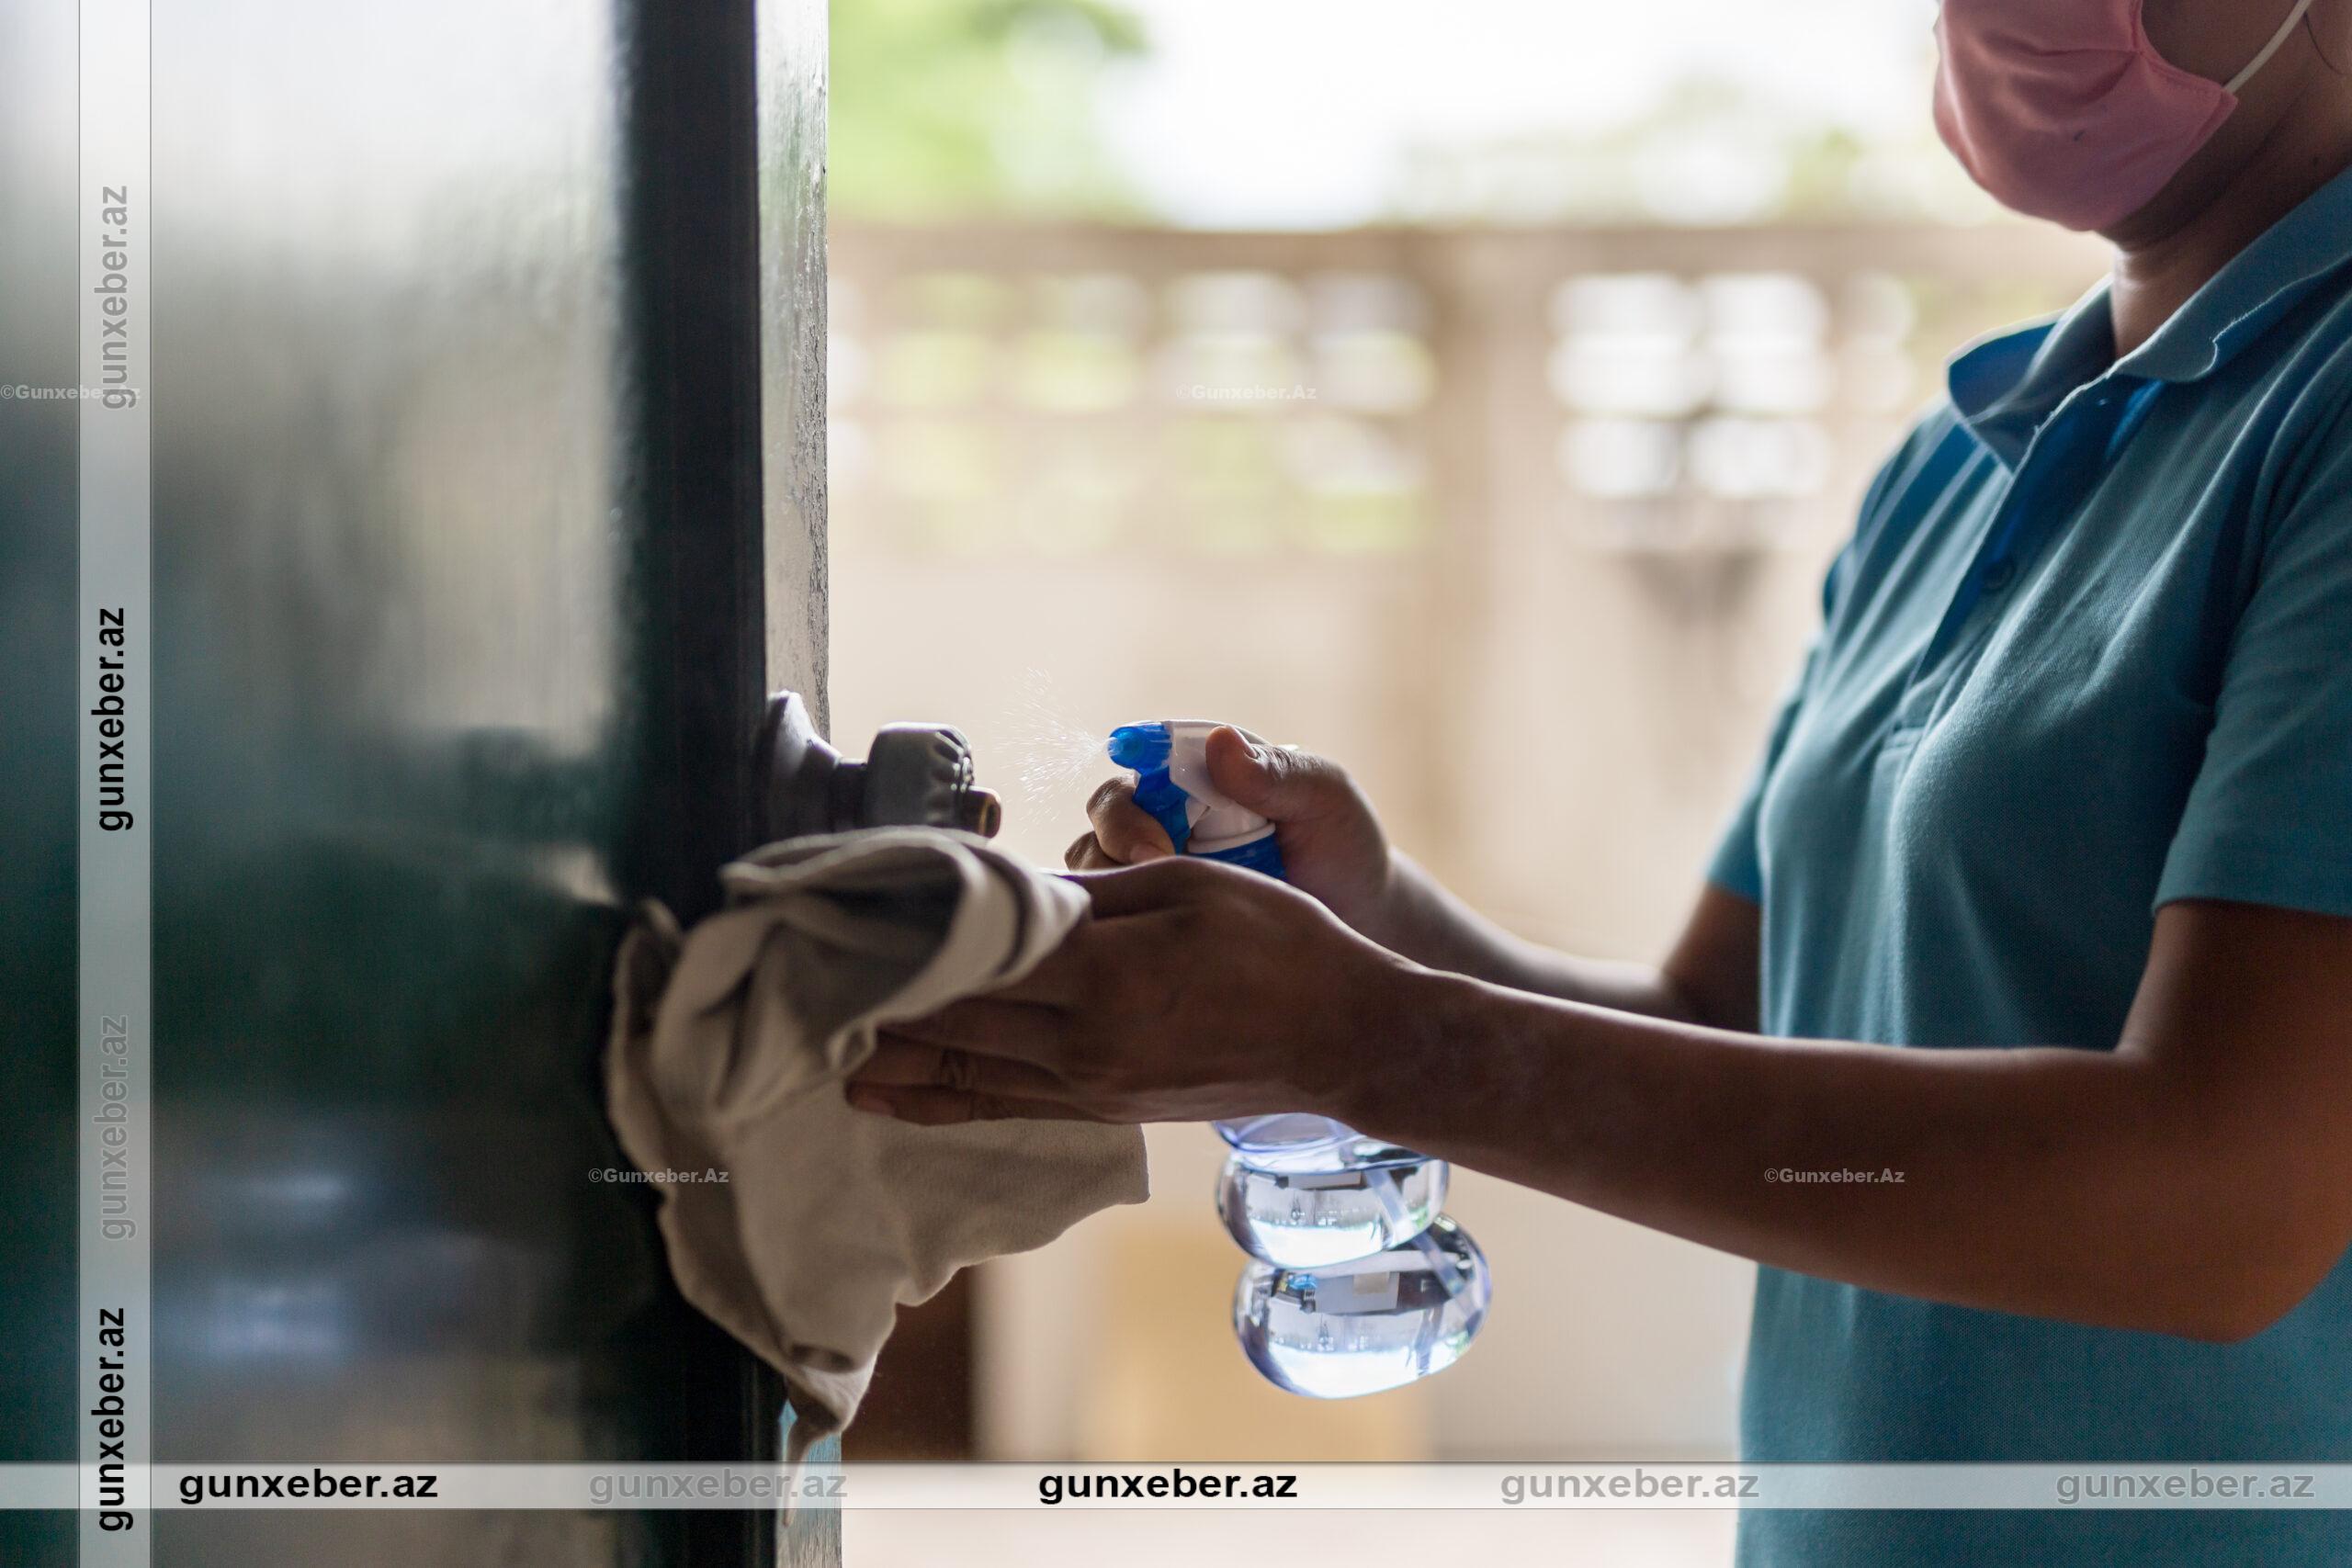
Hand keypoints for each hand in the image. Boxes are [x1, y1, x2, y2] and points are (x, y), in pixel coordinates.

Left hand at [846, 856, 1418, 1125]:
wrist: (1343, 1043)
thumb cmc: (1283, 947)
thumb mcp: (1192, 886)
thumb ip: (1091, 895)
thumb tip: (1002, 892)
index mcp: (1106, 973)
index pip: (975, 948)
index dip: (903, 926)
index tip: (840, 900)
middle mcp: (1083, 1041)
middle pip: (949, 1015)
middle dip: (871, 989)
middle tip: (796, 961)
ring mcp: (1088, 1086)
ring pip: (958, 1069)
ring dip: (883, 1050)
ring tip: (807, 1032)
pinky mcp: (1099, 1111)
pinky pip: (995, 1107)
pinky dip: (931, 1100)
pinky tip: (879, 1094)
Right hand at [1065, 725, 1399, 941]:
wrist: (1358, 919)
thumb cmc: (1342, 844)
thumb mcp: (1324, 798)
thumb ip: (1276, 772)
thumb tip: (1221, 742)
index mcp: (1200, 768)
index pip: (1137, 762)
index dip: (1132, 798)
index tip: (1154, 844)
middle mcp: (1164, 809)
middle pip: (1104, 815)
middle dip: (1115, 847)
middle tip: (1158, 884)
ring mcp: (1154, 862)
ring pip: (1095, 868)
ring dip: (1113, 891)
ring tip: (1158, 923)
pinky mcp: (1152, 911)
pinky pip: (1114, 915)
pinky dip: (1118, 927)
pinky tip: (1149, 952)